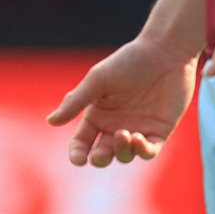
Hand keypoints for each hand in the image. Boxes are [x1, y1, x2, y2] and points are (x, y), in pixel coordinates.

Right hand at [47, 34, 199, 166]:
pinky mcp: (159, 132)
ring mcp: (137, 130)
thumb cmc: (127, 63)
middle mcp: (115, 126)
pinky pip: (149, 151)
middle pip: (103, 155)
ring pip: (125, 156)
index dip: (78, 153)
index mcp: (97, 115)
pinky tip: (138, 138)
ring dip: (122, 151)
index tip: (78, 160)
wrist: (163, 54)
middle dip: (100, 159)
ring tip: (124, 135)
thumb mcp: (97, 80)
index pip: (83, 142)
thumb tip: (51, 121)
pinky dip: (142, 151)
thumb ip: (76, 102)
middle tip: (100, 155)